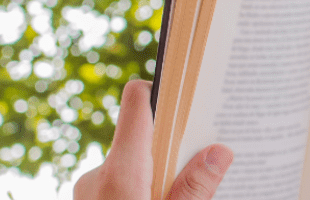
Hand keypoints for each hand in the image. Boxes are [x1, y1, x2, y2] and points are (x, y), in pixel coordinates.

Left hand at [74, 80, 236, 199]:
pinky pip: (117, 183)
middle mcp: (98, 174)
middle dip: (171, 146)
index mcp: (120, 171)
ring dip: (156, 173)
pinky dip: (139, 188)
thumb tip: (220, 152)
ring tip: (183, 192)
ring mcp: (89, 189)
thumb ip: (194, 188)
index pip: (136, 103)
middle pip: (140, 137)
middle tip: (204, 156)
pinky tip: (161, 199)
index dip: (163, 92)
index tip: (189, 96)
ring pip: (130, 164)